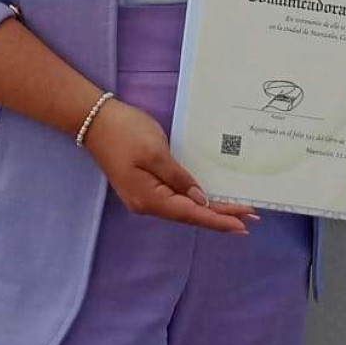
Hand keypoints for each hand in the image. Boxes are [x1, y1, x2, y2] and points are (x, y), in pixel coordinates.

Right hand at [83, 97, 256, 233]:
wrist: (95, 120)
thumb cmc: (126, 132)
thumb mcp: (156, 152)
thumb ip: (179, 179)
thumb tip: (200, 200)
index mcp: (150, 199)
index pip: (193, 213)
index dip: (219, 218)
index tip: (243, 224)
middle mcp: (147, 204)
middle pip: (189, 215)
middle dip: (220, 216)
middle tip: (250, 219)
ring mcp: (143, 197)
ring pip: (182, 210)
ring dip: (209, 211)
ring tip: (235, 213)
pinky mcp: (143, 186)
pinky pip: (174, 200)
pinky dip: (194, 202)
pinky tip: (206, 202)